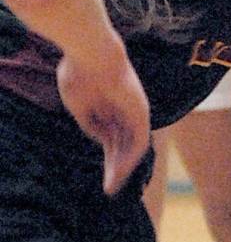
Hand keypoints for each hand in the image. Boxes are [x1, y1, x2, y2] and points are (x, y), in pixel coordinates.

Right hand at [57, 50, 150, 194]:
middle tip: (110, 187)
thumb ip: (92, 123)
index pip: (113, 136)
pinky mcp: (140, 112)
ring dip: (123, 168)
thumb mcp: (80, 104)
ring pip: (132, 145)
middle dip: (115, 166)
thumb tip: (102, 140)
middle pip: (123, 144)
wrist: (91, 54)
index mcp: (109, 105)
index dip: (108, 155)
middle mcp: (124, 109)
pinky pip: (139, 141)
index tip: (104, 174)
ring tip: (112, 188)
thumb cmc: (79, 73)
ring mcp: (134, 110)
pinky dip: (130, 158)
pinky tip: (120, 173)